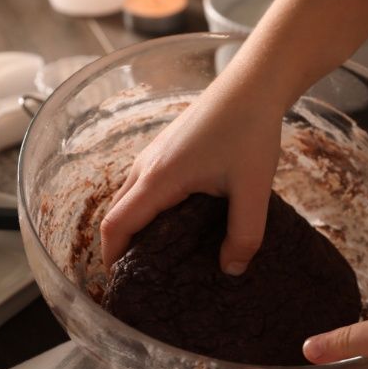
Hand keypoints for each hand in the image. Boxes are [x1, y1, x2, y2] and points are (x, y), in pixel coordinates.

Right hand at [98, 0, 367, 272]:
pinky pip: (147, 185)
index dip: (113, 258)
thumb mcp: (254, 188)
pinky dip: (151, 208)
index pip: (116, 227)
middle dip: (125, 248)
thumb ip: (245, 233)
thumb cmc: (251, 131)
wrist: (254, 84)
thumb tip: (231, 270)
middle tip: (147, 278)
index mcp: (158, 179)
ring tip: (164, 256)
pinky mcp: (169, 147)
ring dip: (139, 227)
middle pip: (119, 214)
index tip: (124, 284)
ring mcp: (155, 154)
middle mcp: (146, 166)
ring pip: (132, 198)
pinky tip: (181, 221)